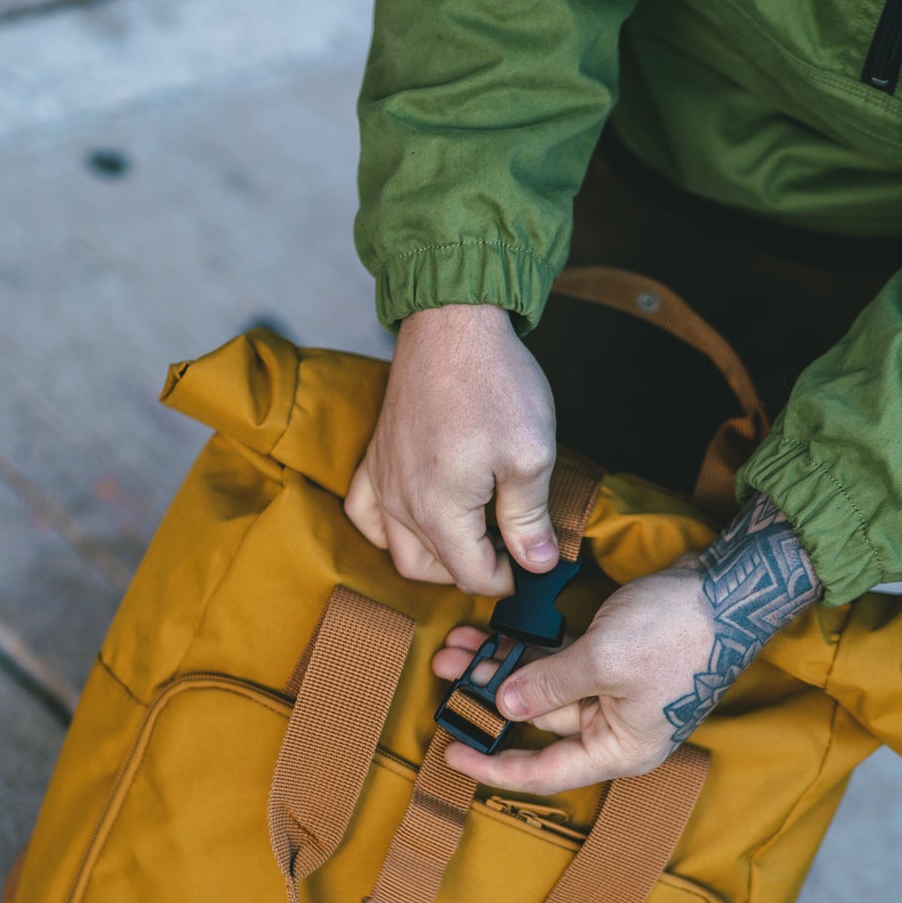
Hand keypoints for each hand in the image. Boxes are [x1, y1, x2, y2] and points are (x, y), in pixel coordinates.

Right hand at [346, 304, 556, 595]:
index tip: (530, 563)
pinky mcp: (375, 457)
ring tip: (468, 538)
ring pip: (396, 549)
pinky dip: (385, 529)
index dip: (507, 579)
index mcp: (439, 511)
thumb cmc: (493, 383)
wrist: (451, 323)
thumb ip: (530, 518)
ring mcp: (382, 480)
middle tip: (506, 549)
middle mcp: (401, 503)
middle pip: (431, 570)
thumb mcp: (530, 454)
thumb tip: (538, 563)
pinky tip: (413, 518)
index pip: (471, 575)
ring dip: (432, 557)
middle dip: (470, 570)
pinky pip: (364, 513)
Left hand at [432, 493, 821, 794]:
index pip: (547, 773)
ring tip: (457, 645)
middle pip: (540, 725)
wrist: (730, 587)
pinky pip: (560, 663)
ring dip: (503, 666)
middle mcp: (616, 729)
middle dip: (488, 695)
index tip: (453, 753)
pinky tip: (492, 635)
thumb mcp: (603, 660)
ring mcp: (615, 694)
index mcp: (621, 749)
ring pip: (545, 688)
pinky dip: (528, 651)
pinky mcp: (613, 660)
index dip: (496, 766)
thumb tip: (503, 704)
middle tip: (444, 670)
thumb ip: (548, 686)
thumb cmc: (678, 633)